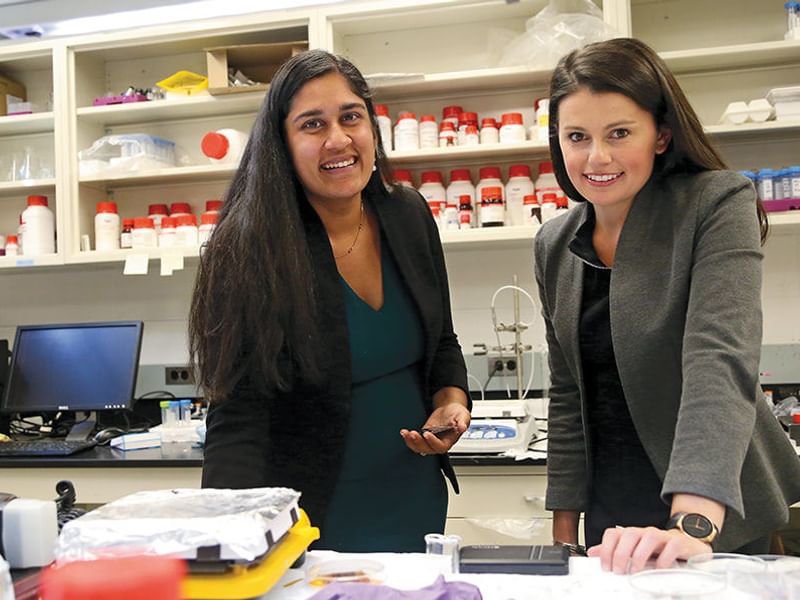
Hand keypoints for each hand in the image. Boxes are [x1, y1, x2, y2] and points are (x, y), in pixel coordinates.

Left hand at [400, 402, 469, 455]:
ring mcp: (430, 440)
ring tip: (406, 433)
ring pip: (419, 447)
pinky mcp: (424, 435)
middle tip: (413, 434)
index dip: (432, 442)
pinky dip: (409, 438)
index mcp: (449, 441)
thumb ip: (462, 422)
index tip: (427, 433)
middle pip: (427, 449)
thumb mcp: (463, 416)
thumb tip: (462, 427)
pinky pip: (415, 441)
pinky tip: (404, 432)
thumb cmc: (458, 414)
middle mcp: (439, 443)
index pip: (440, 447)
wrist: (451, 409)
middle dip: (419, 443)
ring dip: (411, 442)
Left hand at [587, 526, 711, 573]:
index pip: (613, 534)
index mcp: (631, 534)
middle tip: (619, 571)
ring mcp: (662, 536)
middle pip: (629, 535)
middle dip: (621, 553)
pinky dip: (664, 558)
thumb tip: (592, 552)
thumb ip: (613, 550)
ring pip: (649, 537)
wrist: (683, 543)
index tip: (606, 567)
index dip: (606, 549)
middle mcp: (644, 532)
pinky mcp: (678, 543)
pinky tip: (659, 569)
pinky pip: (671, 546)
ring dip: (640, 555)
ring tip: (635, 570)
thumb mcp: (633, 550)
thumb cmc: (656, 548)